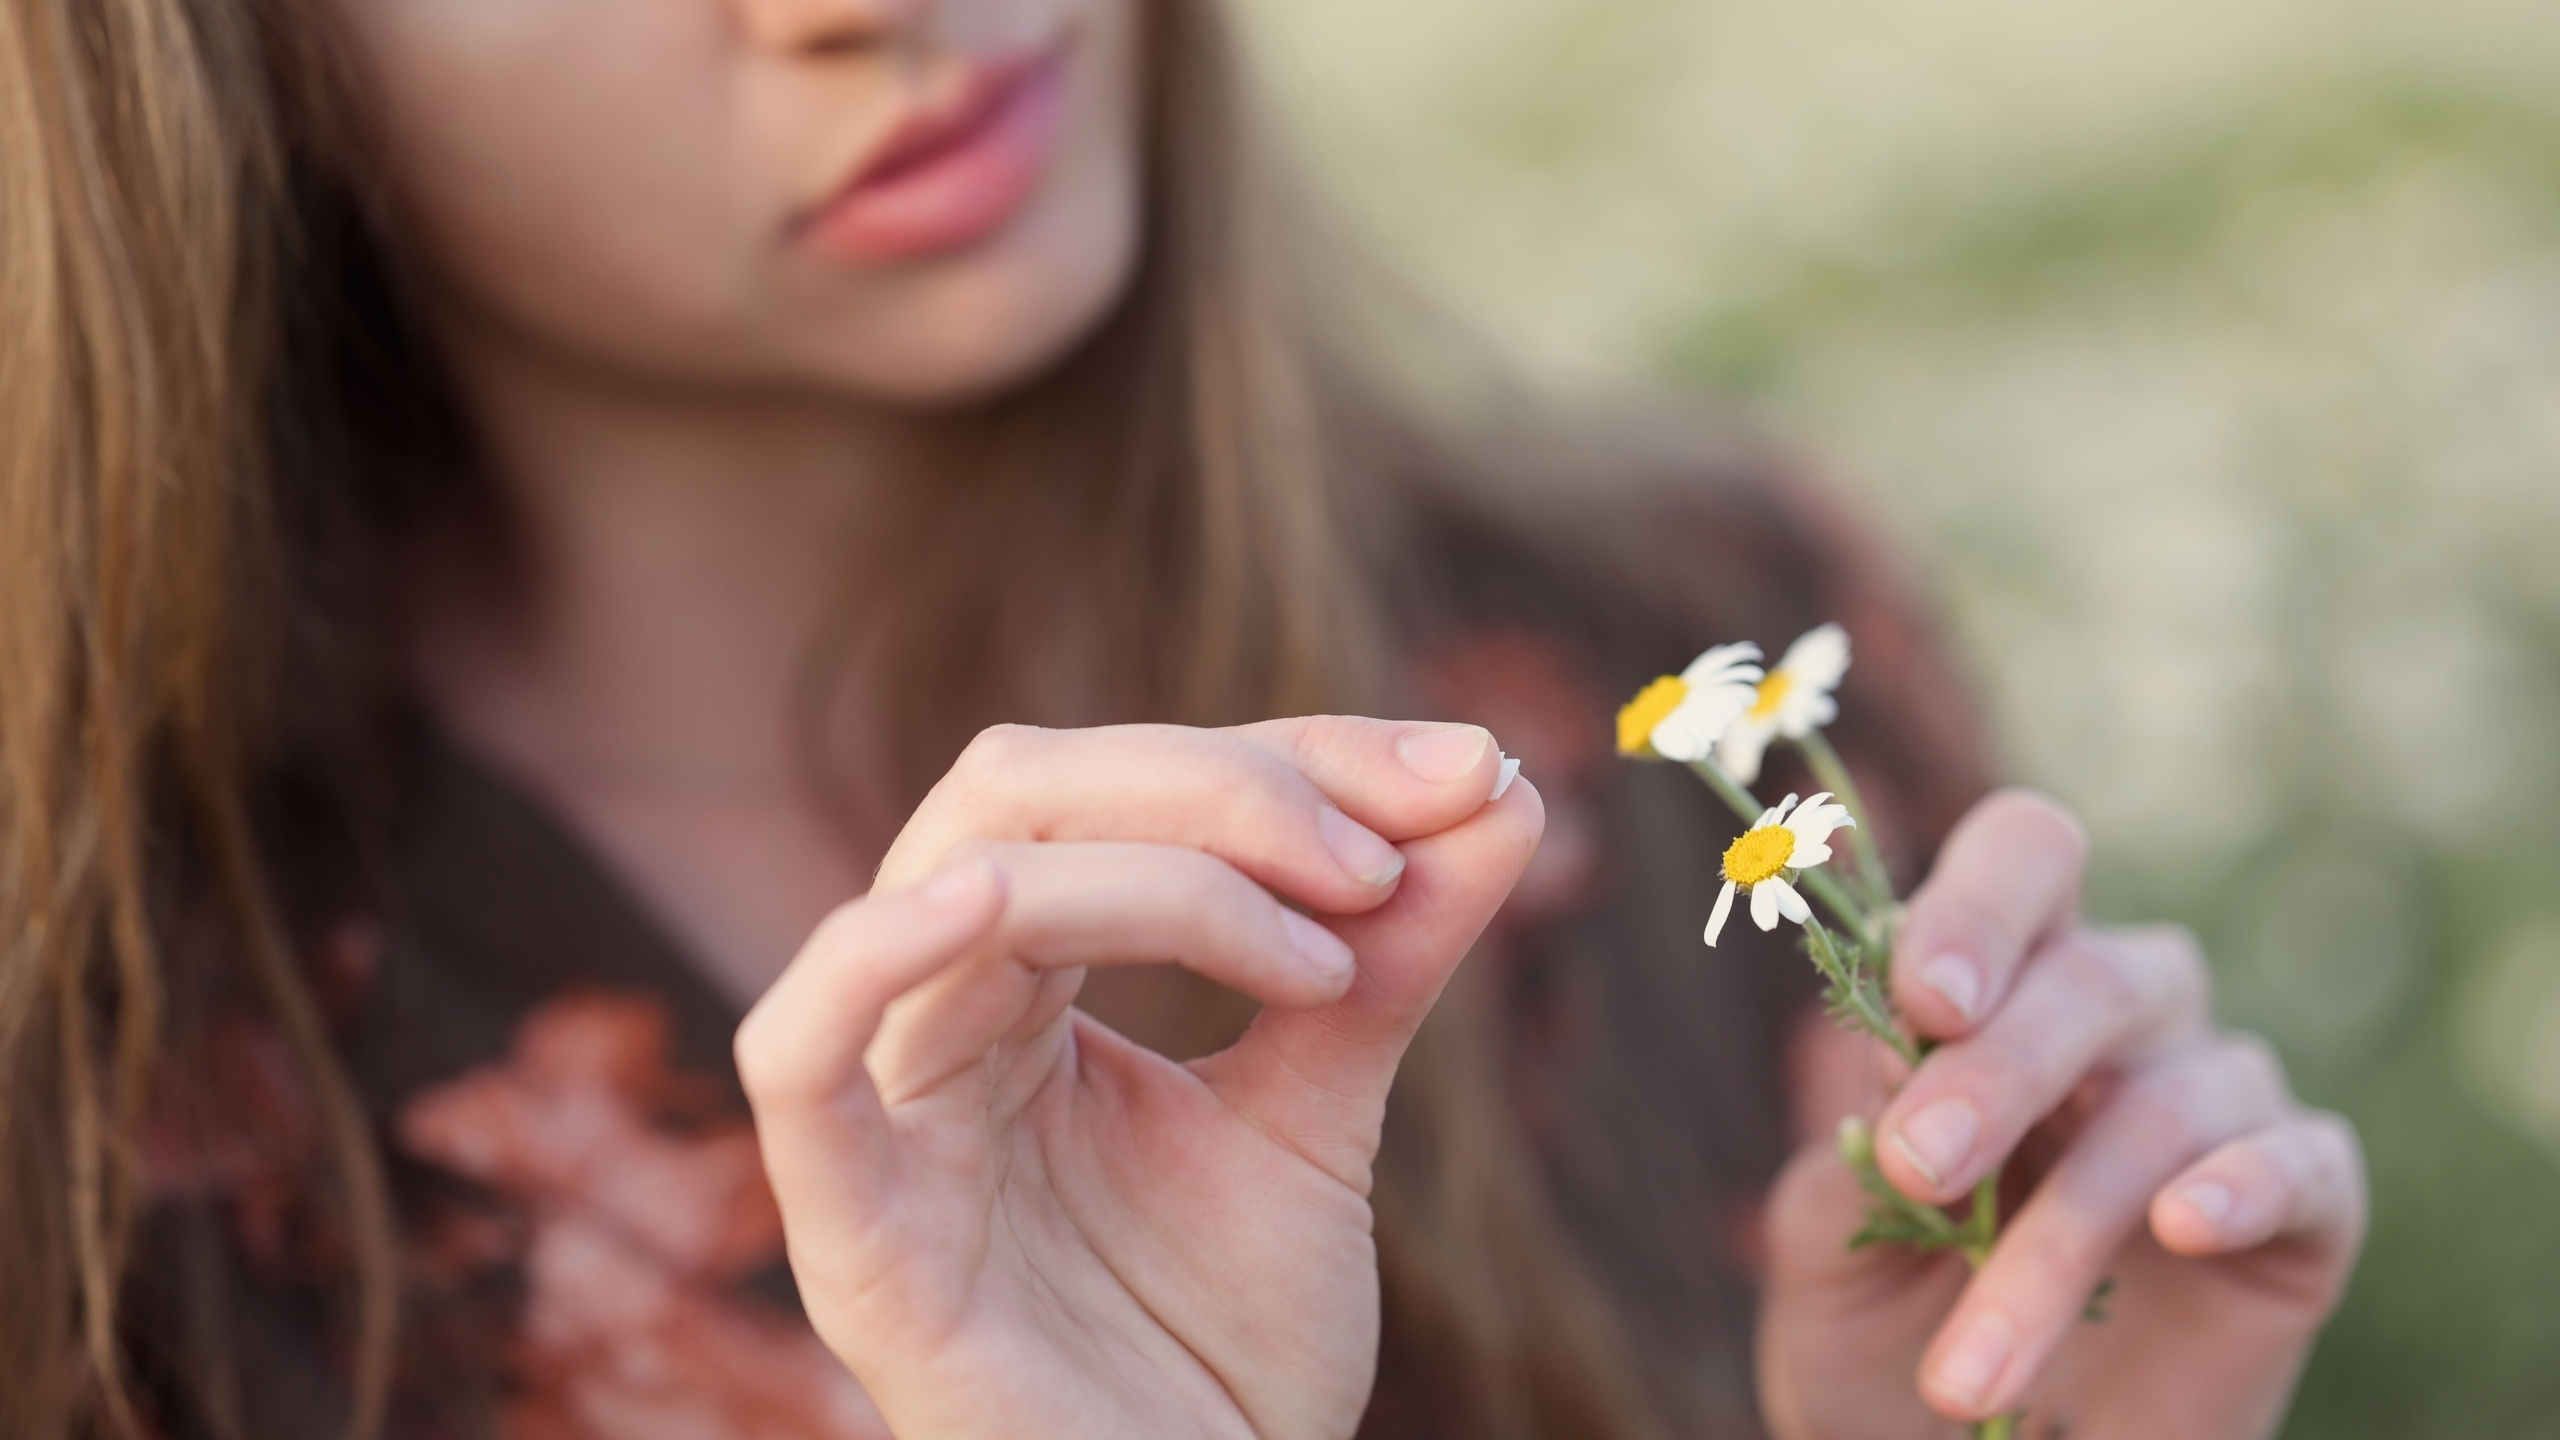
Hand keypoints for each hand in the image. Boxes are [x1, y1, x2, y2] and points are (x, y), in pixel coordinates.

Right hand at [735, 718, 1539, 1439]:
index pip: (1126, 784)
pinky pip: (795, 1058)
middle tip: (1382, 857)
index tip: (1465, 772)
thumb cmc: (1224, 1345)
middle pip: (1027, 789)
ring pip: (967, 885)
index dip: (1292, 755)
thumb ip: (1391, 961)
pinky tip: (984, 901)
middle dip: (1226, 786)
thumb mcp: (1325, 1115)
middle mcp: (945, 1017)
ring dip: (1164, 872)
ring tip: (1327, 946)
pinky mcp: (854, 1232)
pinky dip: (872, 958)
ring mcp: (890, 1117)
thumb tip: (1504, 790)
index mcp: (1028, 977)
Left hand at [1759, 790, 2366, 1438]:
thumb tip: (1892, 1066)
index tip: (1921, 999)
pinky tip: (2183, 1227)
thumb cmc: (1888, 1335)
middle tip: (1915, 1166)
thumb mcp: (1829, 1247)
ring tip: (1970, 1367)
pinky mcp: (2310, 1206)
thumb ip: (1843, 1154)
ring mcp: (2220, 1101)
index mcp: (2001, 983)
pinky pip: (2305, 1162)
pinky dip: (2245, 1186)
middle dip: (1996, 1069)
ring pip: (2160, 1106)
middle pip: (2091, 975)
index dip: (1980, 906)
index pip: (2025, 860)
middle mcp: (2122, 1014)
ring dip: (2055, 1234)